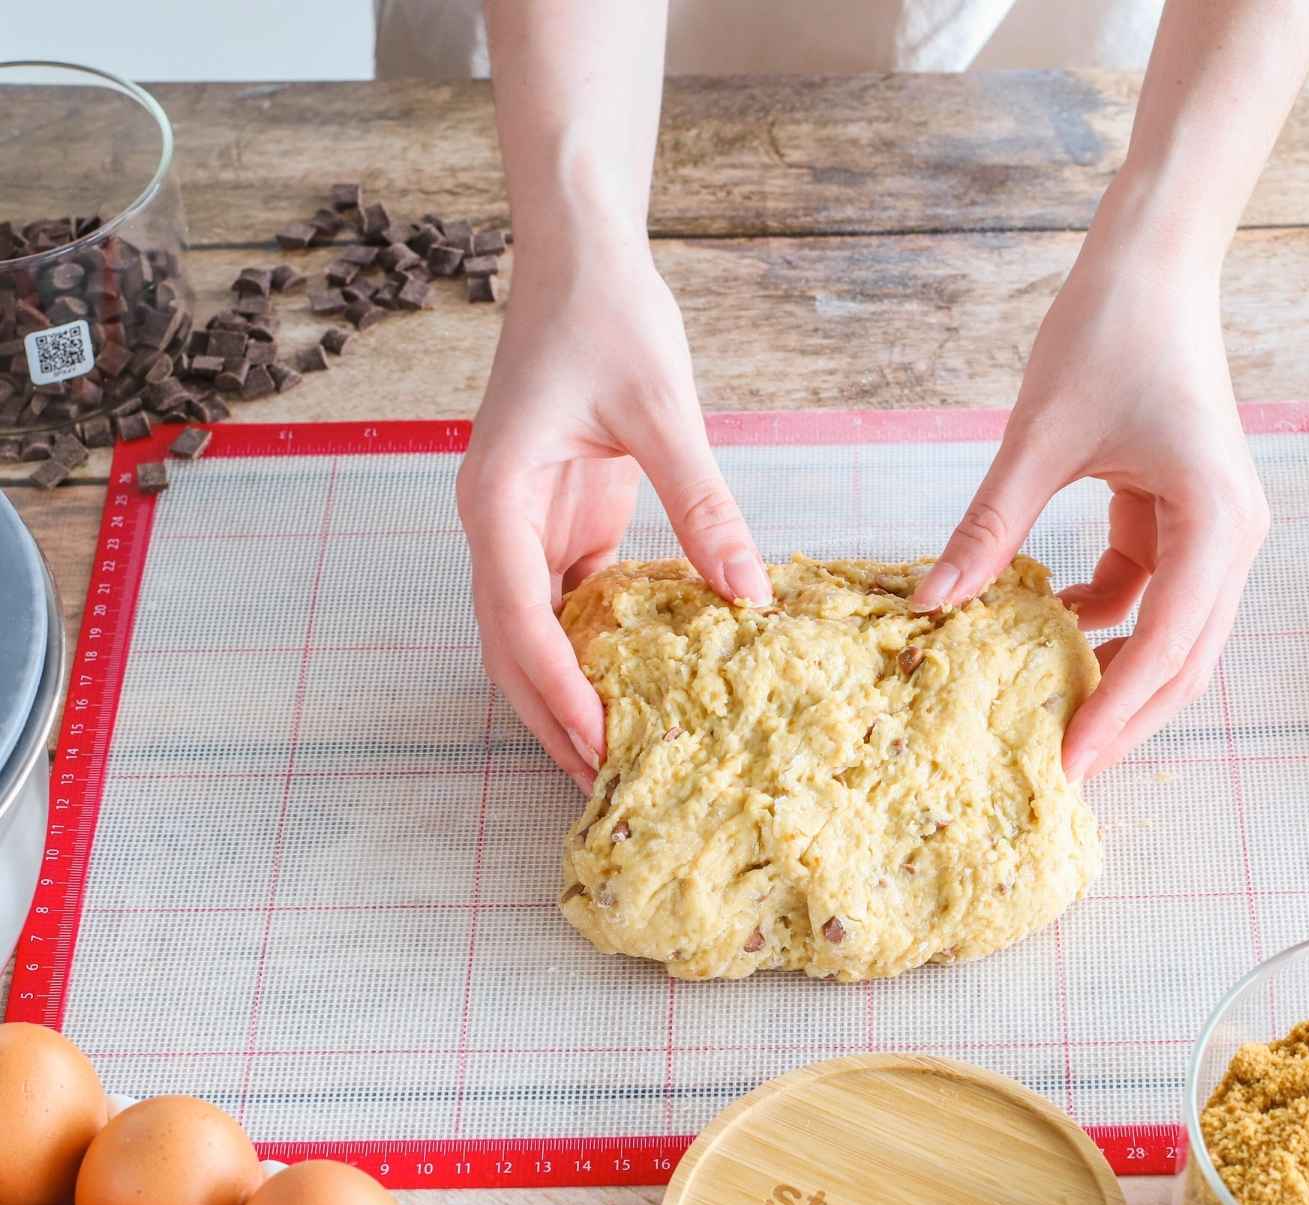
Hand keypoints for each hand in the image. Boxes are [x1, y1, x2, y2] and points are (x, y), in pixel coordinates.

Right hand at [457, 246, 770, 792]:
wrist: (578, 256)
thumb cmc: (604, 313)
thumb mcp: (660, 407)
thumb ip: (702, 503)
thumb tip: (751, 597)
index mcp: (496, 498)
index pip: (517, 617)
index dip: (555, 689)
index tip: (598, 745)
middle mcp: (496, 524)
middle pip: (511, 647)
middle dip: (551, 716)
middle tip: (606, 783)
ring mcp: (522, 528)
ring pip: (533, 637)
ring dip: (568, 696)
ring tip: (619, 756)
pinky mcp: (559, 524)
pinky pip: (571, 606)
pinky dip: (596, 655)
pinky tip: (638, 691)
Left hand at [909, 223, 1268, 779]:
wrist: (1150, 265)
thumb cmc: (1108, 333)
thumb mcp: (1039, 438)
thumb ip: (990, 527)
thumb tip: (929, 605)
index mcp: (1214, 521)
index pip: (1168, 644)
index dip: (1116, 710)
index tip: (1065, 762)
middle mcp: (1230, 538)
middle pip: (1185, 661)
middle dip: (1124, 717)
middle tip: (1060, 771)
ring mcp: (1210, 532)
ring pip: (1169, 637)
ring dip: (1112, 675)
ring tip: (1043, 715)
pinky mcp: (1178, 521)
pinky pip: (1144, 596)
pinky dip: (1099, 622)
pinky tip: (1040, 627)